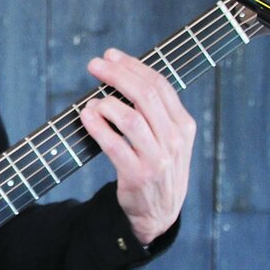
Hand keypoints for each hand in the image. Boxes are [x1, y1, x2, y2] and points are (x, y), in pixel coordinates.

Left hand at [80, 48, 195, 246]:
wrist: (158, 213)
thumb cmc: (156, 167)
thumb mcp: (167, 138)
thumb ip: (152, 111)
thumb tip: (120, 74)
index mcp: (183, 126)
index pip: (160, 85)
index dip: (133, 66)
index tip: (111, 55)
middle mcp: (173, 140)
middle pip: (146, 96)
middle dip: (117, 75)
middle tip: (94, 64)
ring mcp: (157, 159)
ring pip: (131, 119)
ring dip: (107, 103)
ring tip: (92, 101)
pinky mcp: (137, 175)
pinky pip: (114, 145)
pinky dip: (97, 126)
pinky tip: (86, 115)